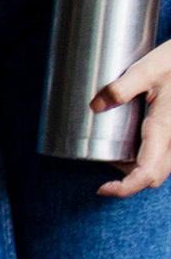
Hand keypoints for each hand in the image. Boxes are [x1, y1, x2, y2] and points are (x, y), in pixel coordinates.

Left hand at [91, 39, 170, 195]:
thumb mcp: (147, 70)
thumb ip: (121, 88)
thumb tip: (95, 106)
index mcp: (165, 128)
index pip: (147, 173)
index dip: (125, 188)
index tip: (103, 189)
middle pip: (154, 176)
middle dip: (128, 178)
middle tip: (105, 161)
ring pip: (162, 167)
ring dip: (138, 167)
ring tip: (115, 150)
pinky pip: (166, 155)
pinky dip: (148, 157)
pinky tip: (132, 142)